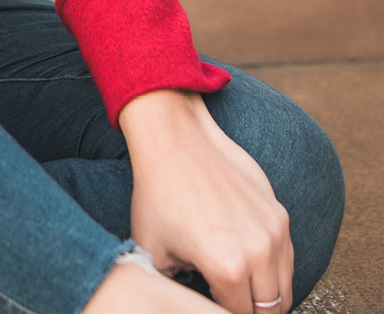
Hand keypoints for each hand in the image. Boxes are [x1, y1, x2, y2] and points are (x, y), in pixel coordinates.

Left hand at [120, 90, 292, 313]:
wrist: (174, 140)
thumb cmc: (158, 192)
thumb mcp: (150, 250)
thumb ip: (171, 287)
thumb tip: (183, 302)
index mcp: (227, 268)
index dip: (220, 311)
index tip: (208, 300)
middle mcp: (259, 252)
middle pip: (269, 310)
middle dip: (248, 310)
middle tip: (226, 299)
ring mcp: (274, 231)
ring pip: (284, 289)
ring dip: (266, 295)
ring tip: (240, 289)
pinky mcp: (279, 213)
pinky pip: (287, 258)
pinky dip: (274, 270)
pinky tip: (249, 264)